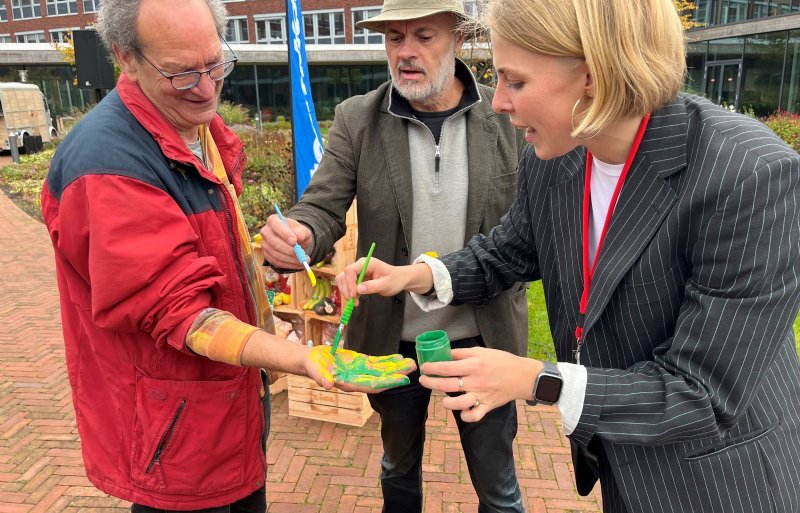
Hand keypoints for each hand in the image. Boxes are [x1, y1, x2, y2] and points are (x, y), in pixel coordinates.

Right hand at [260, 214, 312, 269]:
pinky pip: (277, 262)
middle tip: (301, 254)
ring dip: (291, 259)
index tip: (294, 241)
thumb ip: (302, 232)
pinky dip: (289, 265)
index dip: (284, 234)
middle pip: (274, 242)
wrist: (295, 240)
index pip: (276, 225)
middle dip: (289, 250)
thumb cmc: (297, 232)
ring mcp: (264, 244)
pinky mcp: (267, 255)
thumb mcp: (303, 230)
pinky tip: (298, 264)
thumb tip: (299, 237)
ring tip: (303, 260)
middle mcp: (266, 231)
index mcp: (273, 220)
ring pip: (276, 254)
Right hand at [307, 345, 415, 392]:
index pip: (372, 384)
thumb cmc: (312, 366)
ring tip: (411, 363)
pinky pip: (376, 362)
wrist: (311, 360)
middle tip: (413, 369)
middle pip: (381, 378)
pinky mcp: (360, 362)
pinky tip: (398, 358)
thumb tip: (327, 385)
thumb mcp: (315, 370)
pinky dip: (387, 361)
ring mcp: (360, 371)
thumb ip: (321, 378)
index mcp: (349, 383)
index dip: (388, 382)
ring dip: (396, 367)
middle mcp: (358, 379)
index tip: (402, 380)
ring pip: (382, 370)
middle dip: (397, 374)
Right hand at [335, 258, 429, 302]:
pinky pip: (348, 286)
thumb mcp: (386, 284)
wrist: (399, 279)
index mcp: (366, 263)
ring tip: (355, 302)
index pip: (350, 270)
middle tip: (353, 300)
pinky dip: (350, 294)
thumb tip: (359, 289)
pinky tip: (356, 300)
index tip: (354, 294)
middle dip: (346, 289)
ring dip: (347, 292)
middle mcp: (359, 266)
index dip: (349, 283)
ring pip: (343, 281)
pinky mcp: (357, 280)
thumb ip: (373, 286)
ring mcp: (358, 273)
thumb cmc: (395, 279)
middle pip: (344, 276)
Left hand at [418, 347, 541, 421]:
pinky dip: (466, 416)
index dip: (432, 368)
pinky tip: (462, 411)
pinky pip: (474, 416)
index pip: (447, 367)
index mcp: (474, 365)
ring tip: (443, 399)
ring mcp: (481, 395)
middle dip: (431, 383)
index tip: (424, 367)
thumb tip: (445, 353)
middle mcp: (476, 381)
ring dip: (447, 402)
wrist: (522, 376)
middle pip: (447, 384)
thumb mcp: (482, 351)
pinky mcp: (487, 406)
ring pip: (459, 403)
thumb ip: (462, 353)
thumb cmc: (501, 361)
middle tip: (423, 380)